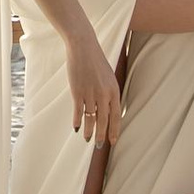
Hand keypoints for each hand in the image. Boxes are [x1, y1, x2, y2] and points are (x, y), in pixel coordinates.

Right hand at [66, 31, 122, 158]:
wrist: (83, 47)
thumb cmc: (96, 61)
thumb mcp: (108, 77)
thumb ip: (109, 93)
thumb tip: (107, 109)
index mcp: (114, 90)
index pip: (116, 115)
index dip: (114, 130)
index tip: (113, 141)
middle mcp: (104, 94)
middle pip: (104, 120)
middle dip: (102, 135)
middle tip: (99, 146)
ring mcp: (90, 93)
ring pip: (91, 118)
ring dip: (89, 131)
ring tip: (88, 139)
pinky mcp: (78, 91)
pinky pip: (78, 111)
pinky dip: (77, 121)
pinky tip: (76, 128)